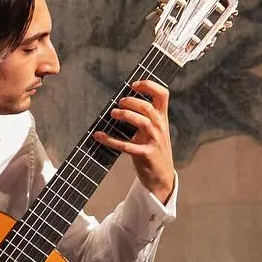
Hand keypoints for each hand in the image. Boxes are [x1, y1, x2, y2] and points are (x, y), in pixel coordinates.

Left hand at [94, 79, 174, 202]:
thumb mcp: (156, 130)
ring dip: (126, 115)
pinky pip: (126, 146)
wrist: (162, 177)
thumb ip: (146, 116)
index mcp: (162, 118)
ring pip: (142, 122)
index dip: (149, 85)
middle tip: (120, 102)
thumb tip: (123, 101)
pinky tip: (99, 136)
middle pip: (148, 107)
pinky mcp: (145, 154)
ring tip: (113, 114)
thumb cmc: (154, 149)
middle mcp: (160, 127)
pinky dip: (110, 140)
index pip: (163, 94)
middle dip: (132, 101)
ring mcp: (153, 141)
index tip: (134, 85)